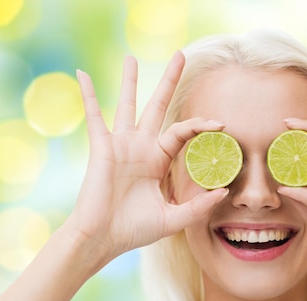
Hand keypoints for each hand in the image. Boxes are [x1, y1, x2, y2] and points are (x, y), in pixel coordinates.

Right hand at [66, 52, 227, 261]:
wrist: (103, 238)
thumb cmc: (134, 230)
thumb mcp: (173, 218)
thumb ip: (198, 206)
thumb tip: (224, 192)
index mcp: (158, 160)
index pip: (182, 132)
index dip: (201, 125)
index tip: (221, 124)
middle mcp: (140, 147)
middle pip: (157, 106)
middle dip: (169, 81)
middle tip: (181, 55)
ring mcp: (121, 145)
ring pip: (127, 104)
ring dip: (130, 80)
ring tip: (132, 57)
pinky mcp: (102, 147)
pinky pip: (94, 116)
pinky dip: (88, 94)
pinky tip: (82, 73)